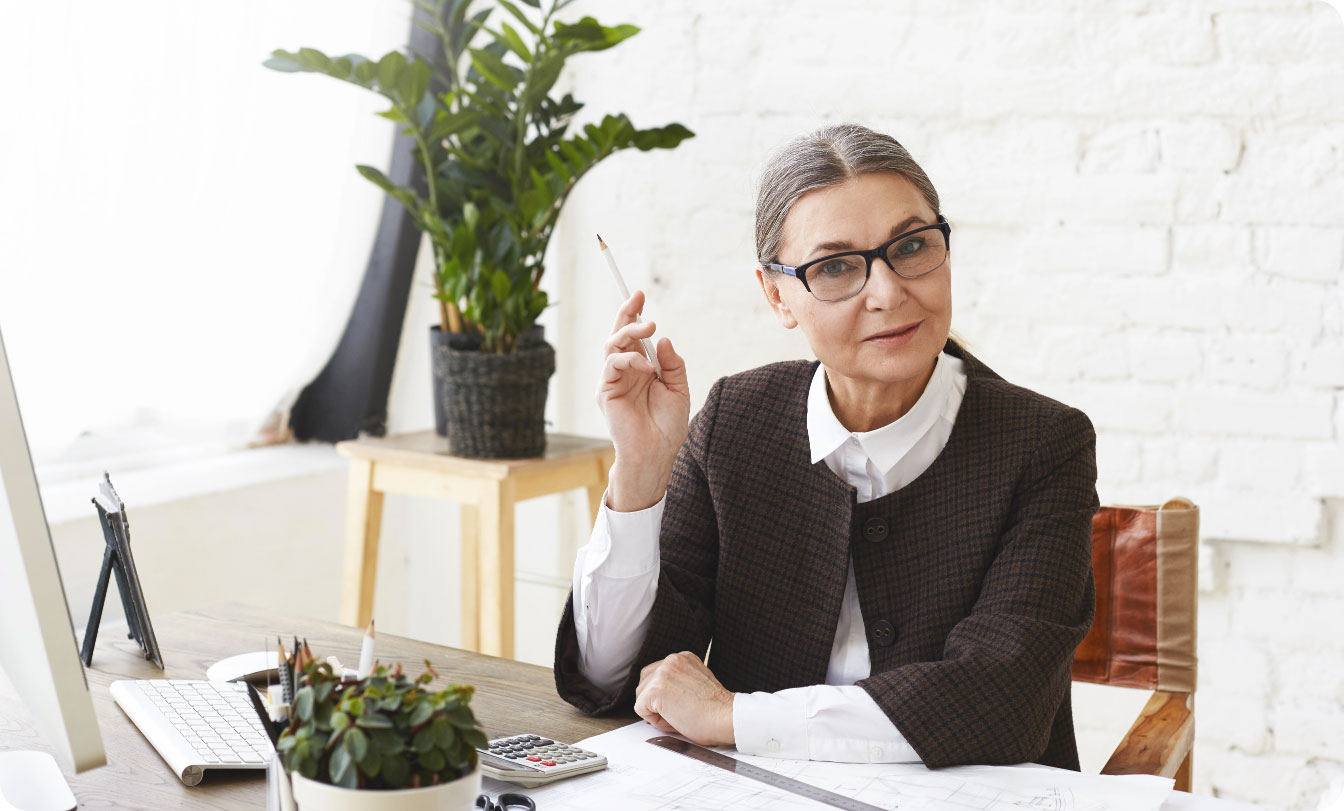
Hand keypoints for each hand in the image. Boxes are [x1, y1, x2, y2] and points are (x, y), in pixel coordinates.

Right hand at [597, 290, 690, 510]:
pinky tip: (647, 366)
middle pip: (618, 335)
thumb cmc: (667, 426)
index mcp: (641, 369)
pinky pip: (612, 365)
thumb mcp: (678, 388)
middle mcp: (625, 371)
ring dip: (630, 332)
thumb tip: (662, 339)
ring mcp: (613, 381)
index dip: (635, 315)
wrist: (657, 452)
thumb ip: (672, 363)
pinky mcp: (606, 391)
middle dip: (626, 313)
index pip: (634, 337)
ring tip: (649, 327)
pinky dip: (629, 359)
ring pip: (612, 345)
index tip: (641, 296)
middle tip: (638, 298)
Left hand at [633, 652, 734, 746]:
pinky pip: (640, 709)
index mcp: (683, 658)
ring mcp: (662, 673)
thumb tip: (657, 696)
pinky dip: (654, 720)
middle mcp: (671, 660)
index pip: (656, 674)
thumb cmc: (716, 710)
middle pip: (644, 682)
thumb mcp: (696, 684)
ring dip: (655, 711)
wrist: (726, 718)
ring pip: (641, 696)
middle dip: (655, 701)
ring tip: (678, 715)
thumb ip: (678, 681)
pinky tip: (674, 719)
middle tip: (678, 712)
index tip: (681, 704)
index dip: (663, 695)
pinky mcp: (656, 689)